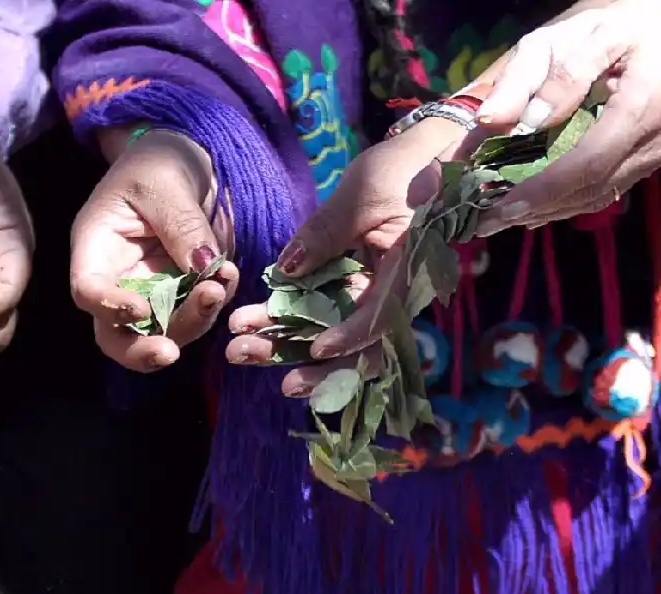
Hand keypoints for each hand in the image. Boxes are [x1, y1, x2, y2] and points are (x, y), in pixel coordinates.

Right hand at [69, 128, 238, 372]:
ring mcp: (150, 292)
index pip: (88, 290)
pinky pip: (194, 316)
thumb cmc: (158, 161)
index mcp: (96, 248)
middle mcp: (118, 281)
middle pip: (115, 335)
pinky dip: (212, 306)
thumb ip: (182, 226)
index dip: (108, 308)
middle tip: (171, 354)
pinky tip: (228, 277)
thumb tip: (204, 270)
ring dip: (192, 323)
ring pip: (162, 332)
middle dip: (141, 350)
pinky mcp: (181, 295)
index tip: (140, 310)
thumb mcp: (166, 181)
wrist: (185, 159)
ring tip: (220, 286)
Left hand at [226, 118, 470, 396]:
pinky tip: (253, 329)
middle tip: (248, 355)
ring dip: (284, 347)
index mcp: (405, 273)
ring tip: (238, 349)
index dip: (349, 339)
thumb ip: (327, 232)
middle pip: (352, 348)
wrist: (426, 162)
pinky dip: (287, 326)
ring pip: (329, 338)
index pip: (380, 319)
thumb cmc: (403, 171)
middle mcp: (387, 296)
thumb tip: (288, 269)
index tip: (316, 349)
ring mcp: (368, 298)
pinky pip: (320, 319)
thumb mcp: (364, 192)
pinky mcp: (350, 292)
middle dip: (301, 359)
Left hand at [475, 0, 660, 233]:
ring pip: (596, 195)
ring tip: (499, 218)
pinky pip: (604, 190)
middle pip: (589, 186)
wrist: (660, 35)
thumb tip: (492, 120)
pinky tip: (530, 208)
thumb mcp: (566, 38)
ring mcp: (653, 150)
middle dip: (534, 207)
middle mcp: (653, 134)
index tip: (496, 206)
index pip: (586, 160)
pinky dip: (563, 202)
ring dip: (545, 211)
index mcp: (638, 101)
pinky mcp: (646, 159)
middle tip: (485, 221)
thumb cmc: (609, 32)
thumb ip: (529, 75)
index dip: (539, 189)